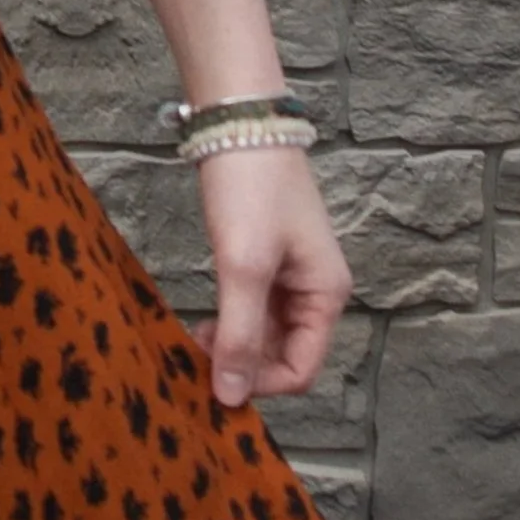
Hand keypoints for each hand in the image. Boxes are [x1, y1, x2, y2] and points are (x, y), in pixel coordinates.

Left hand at [189, 145, 349, 408]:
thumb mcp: (244, 266)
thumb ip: (240, 333)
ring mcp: (291, 275)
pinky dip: (229, 321)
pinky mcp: (265, 260)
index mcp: (326, 295)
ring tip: (193, 339)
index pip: (300, 370)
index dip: (259, 383)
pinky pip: (252, 310)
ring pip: (265, 335)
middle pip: (284, 355)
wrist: (238, 123)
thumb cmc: (250, 189)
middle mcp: (315, 291)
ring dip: (233, 345)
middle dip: (244, 365)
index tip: (214, 379)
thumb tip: (231, 396)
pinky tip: (202, 320)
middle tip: (195, 360)